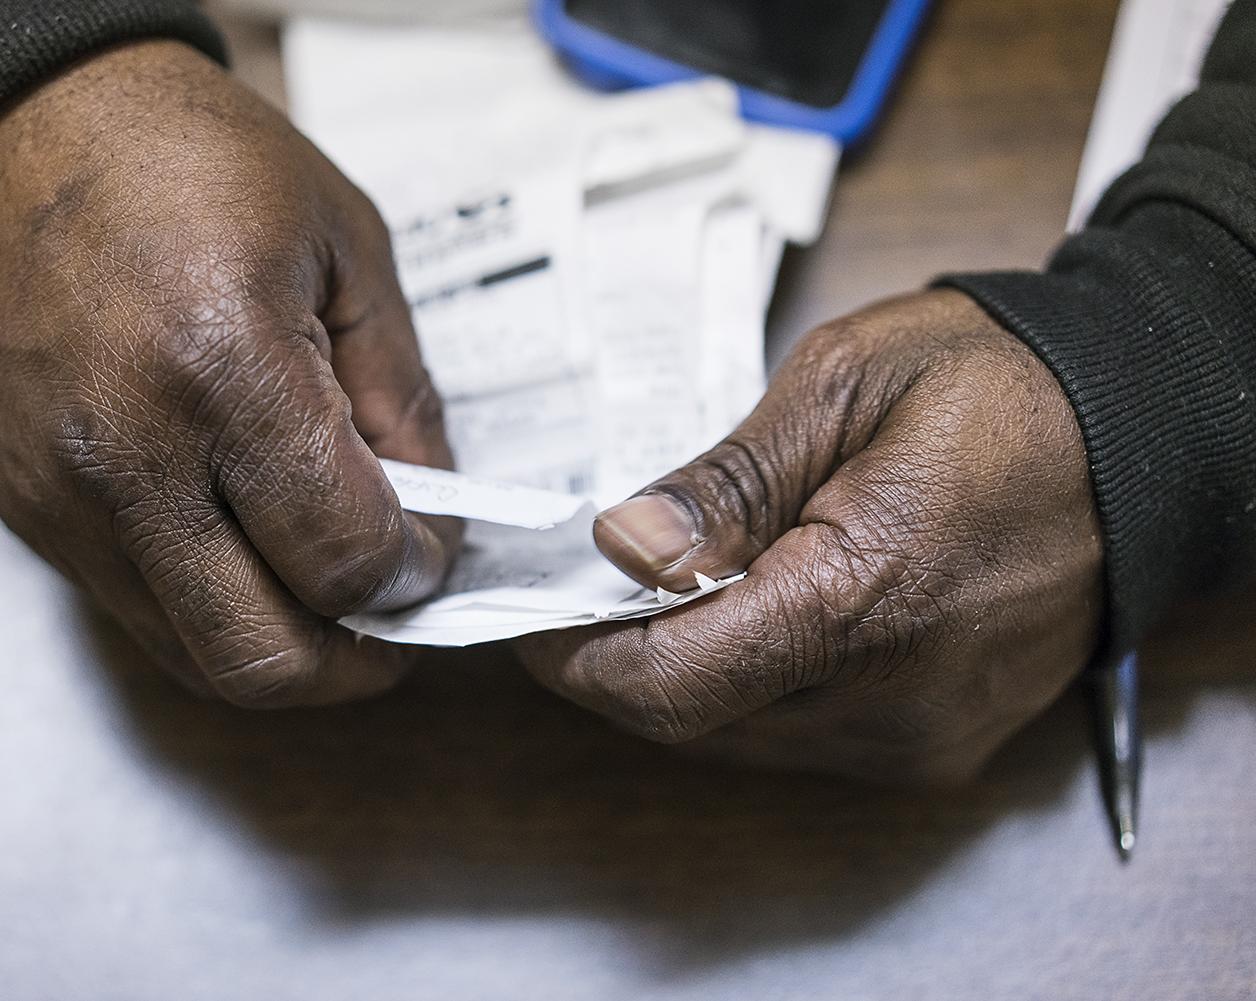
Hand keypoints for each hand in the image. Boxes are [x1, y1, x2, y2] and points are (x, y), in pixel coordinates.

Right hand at [0, 40, 459, 705]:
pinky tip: (249, 551)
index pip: (345, 559)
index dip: (416, 576)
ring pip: (195, 657)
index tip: (435, 550)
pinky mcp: (25, 509)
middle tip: (396, 618)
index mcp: (225, 369)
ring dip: (284, 647)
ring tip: (328, 589)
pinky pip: (138, 612)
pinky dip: (213, 610)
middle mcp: (131, 458)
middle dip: (355, 663)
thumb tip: (432, 512)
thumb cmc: (188, 160)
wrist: (10, 129)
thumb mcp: (344, 244)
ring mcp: (63, 498)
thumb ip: (401, 395)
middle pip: (264, 658)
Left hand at [517, 290, 1102, 783]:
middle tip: (582, 589)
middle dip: (618, 661)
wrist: (1140, 436)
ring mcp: (921, 734)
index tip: (530, 616)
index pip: (670, 681)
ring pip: (739, 737)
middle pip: (693, 721)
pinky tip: (748, 615)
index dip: (576, 656)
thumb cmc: (998, 389)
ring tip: (665, 589)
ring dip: (682, 673)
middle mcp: (894, 697)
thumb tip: (622, 546)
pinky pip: (798, 736)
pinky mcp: (936, 745)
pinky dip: (748, 685)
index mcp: (864, 598)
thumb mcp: (842, 386)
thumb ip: (723, 482)